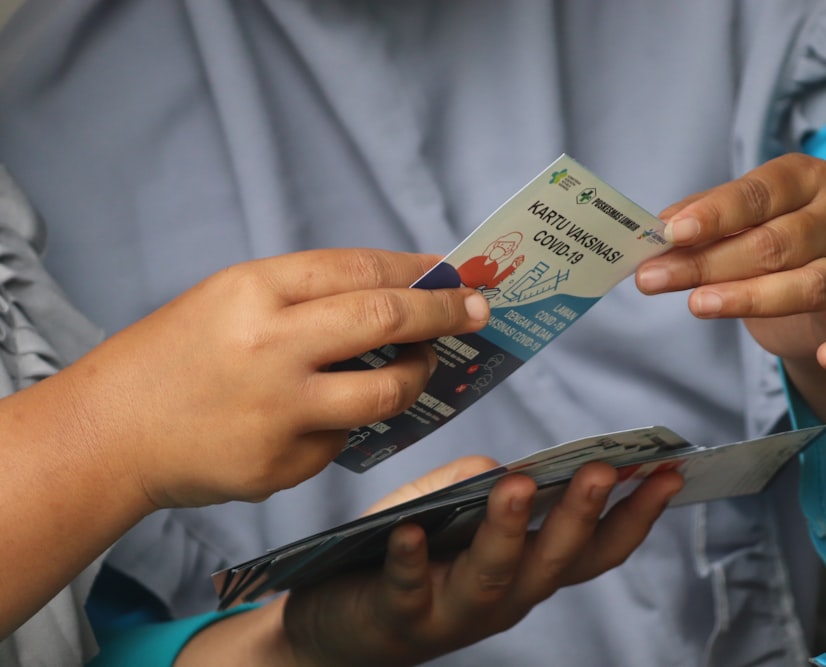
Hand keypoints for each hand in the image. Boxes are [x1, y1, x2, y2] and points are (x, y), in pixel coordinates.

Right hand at [52, 248, 489, 507]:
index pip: (361, 269)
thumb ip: (307, 296)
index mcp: (253, 291)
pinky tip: (314, 419)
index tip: (454, 275)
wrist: (108, 434)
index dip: (418, 271)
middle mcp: (271, 347)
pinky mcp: (281, 466)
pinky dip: (345, 427)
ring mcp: (279, 412)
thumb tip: (399, 294)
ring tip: (420, 366)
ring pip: (386, 392)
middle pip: (388, 319)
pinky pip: (343, 442)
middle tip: (477, 312)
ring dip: (418, 376)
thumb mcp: (229, 299)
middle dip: (446, 314)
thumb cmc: (174, 356)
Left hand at [281, 459, 682, 666]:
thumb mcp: (451, 516)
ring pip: (493, 576)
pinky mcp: (398, 615)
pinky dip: (412, 560)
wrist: (340, 629)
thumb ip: (477, 489)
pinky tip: (412, 529)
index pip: (594, 548)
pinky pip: (408, 586)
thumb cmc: (407, 560)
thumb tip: (503, 468)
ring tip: (520, 485)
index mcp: (526, 572)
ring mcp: (453, 612)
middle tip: (604, 470)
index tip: (669, 472)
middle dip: (582, 515)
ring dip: (510, 531)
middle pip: (554, 562)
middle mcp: (503, 599)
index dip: (635, 515)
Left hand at [635, 154, 825, 485]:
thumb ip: (702, 221)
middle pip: (774, 243)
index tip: (672, 231)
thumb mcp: (738, 220)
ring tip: (697, 305)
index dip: (715, 213)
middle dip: (708, 263)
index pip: (758, 193)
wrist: (825, 281)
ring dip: (749, 298)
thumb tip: (660, 228)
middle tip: (653, 278)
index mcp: (807, 179)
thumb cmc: (771, 239)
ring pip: (809, 284)